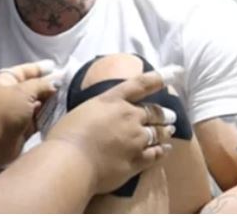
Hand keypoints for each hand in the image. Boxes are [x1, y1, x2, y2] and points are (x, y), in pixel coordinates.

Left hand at [0, 61, 60, 163]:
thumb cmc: (3, 113)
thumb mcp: (23, 92)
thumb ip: (41, 85)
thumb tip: (53, 83)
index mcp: (4, 82)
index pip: (25, 71)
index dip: (41, 69)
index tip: (57, 68)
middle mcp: (9, 96)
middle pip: (33, 88)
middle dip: (49, 87)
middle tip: (69, 86)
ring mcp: (15, 113)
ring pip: (37, 104)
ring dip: (51, 103)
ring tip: (69, 99)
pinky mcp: (21, 129)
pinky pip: (38, 120)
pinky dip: (48, 117)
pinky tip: (62, 114)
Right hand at [45, 69, 174, 193]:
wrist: (71, 161)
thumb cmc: (66, 135)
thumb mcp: (82, 110)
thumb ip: (99, 110)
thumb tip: (103, 116)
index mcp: (113, 100)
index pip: (139, 85)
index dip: (156, 79)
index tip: (170, 74)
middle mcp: (129, 116)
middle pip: (154, 112)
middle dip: (164, 114)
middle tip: (171, 115)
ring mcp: (136, 139)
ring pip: (159, 133)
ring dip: (166, 131)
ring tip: (170, 131)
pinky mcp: (137, 161)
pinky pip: (156, 154)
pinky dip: (163, 151)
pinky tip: (166, 150)